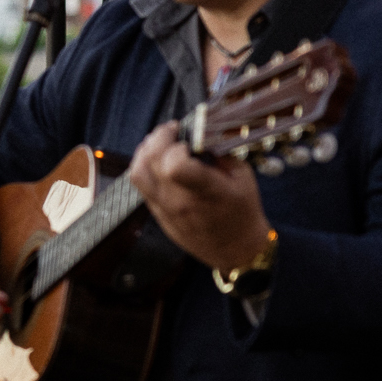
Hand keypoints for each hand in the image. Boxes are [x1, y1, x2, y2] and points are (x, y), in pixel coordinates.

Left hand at [128, 120, 273, 274]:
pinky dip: (144, 166)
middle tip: (171, 131)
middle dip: (159, 137)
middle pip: (152, 161)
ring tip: (159, 142)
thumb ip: (221, 152)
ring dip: (145, 150)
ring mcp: (166, 209)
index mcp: (207, 192)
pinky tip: (157, 159)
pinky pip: (140, 185)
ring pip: (138, 173)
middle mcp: (181, 202)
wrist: (235, 249)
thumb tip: (202, 131)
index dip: (175, 145)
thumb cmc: (242, 212)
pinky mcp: (158, 214)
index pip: (175, 166)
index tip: (186, 138)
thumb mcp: (243, 177)